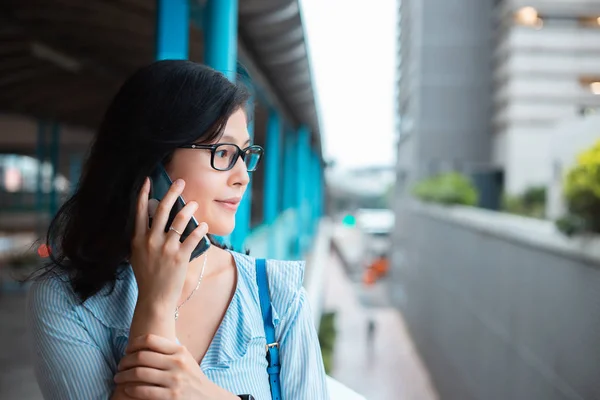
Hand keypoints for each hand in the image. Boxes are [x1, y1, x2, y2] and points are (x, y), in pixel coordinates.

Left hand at [115, 334, 236, 399]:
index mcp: (180, 351)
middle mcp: (177, 363)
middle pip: (141, 356)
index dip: (134, 343)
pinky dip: (131, 389)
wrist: (206, 397)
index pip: (151, 340)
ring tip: (118, 377)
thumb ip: (169, 351)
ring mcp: (174, 380)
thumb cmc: (191, 377)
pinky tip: (127, 389)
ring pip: (139, 373)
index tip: (127, 350)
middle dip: (125, 361)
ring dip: (123, 376)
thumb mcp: (185, 359)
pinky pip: (143, 391)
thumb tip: (143, 343)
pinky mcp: (170, 397)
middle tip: (119, 365)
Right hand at [130, 178, 207, 310]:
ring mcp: (165, 248)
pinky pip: (193, 237)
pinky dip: (200, 229)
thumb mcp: (138, 254)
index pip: (140, 211)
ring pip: (179, 220)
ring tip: (194, 203)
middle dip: (172, 193)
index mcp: (137, 239)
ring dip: (188, 208)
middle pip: (162, 210)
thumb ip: (143, 238)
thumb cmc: (147, 276)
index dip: (144, 194)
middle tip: (180, 182)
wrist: (154, 298)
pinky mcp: (180, 257)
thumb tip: (153, 220)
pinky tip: (204, 224)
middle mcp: (150, 240)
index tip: (148, 180)